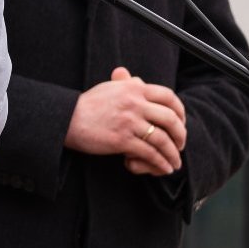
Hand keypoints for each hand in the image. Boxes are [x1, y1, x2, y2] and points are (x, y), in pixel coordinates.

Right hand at [64, 67, 187, 175]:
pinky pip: (149, 153)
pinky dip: (160, 162)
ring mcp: (130, 122)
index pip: (168, 96)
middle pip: (170, 119)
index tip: (181, 122)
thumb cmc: (88, 104)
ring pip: (162, 139)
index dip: (180, 111)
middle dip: (181, 134)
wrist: (68, 118)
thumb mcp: (110, 88)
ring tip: (175, 162)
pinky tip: (164, 168)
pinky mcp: (122, 140)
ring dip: (173, 154)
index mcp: (134, 88)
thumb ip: (127, 84)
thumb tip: (138, 80)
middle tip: (181, 144)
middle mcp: (135, 103)